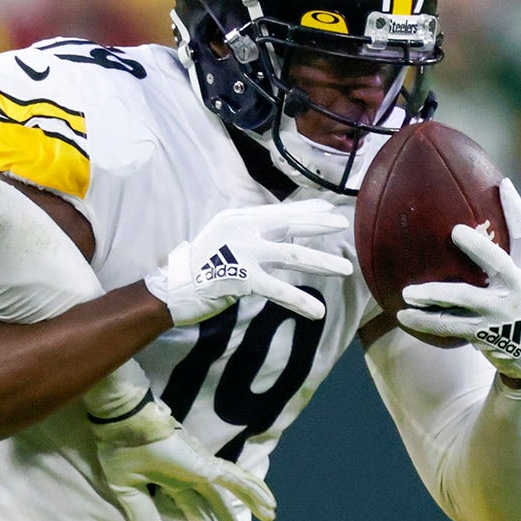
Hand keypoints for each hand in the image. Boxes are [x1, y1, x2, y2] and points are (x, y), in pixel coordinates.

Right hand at [89, 396, 275, 520]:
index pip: (188, 504)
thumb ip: (141, 512)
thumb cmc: (122, 450)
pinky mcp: (207, 466)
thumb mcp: (126, 489)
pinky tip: (268, 502)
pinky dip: (254, 491)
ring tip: (270, 516)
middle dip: (223, 515)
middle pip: (212, 499)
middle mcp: (188, 474)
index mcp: (169, 478)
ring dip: (250, 503)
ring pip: (232, 489)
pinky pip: (236, 481)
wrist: (125, 425)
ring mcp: (201, 468)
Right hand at [145, 200, 352, 325]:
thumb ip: (251, 233)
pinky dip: (299, 301)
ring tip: (346, 269)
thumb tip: (282, 232)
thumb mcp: (224, 238)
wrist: (175, 288)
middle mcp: (243, 230)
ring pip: (292, 255)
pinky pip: (277, 290)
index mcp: (239, 219)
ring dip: (321, 262)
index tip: (328, 208)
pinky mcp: (242, 279)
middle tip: (343, 224)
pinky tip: (318, 312)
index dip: (306, 210)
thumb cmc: (202, 265)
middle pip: (290, 225)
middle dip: (318, 225)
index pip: (280, 211)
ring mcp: (243, 253)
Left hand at [397, 179, 520, 380]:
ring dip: (433, 294)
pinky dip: (424, 321)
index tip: (503, 184)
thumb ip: (520, 248)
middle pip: (498, 263)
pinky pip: (448, 326)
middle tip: (455, 231)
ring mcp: (500, 314)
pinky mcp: (484, 334)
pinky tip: (402, 315)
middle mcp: (518, 290)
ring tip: (408, 292)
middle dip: (478, 247)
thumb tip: (515, 199)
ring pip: (464, 298)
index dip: (517, 210)